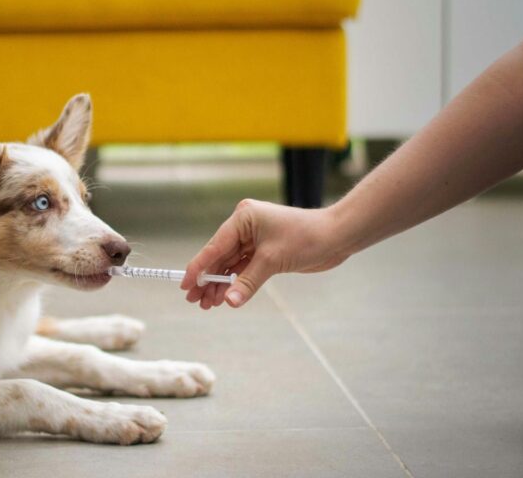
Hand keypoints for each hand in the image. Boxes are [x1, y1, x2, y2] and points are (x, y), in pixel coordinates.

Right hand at [180, 199, 349, 308]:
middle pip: (219, 256)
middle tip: (194, 301)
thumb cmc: (307, 238)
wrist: (337, 237)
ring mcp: (254, 238)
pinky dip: (235, 282)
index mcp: (243, 218)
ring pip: (230, 265)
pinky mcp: (264, 250)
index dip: (198, 267)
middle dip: (208, 280)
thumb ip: (248, 282)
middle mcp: (245, 226)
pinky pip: (243, 268)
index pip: (214, 246)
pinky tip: (226, 296)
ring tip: (208, 305)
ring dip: (220, 284)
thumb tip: (229, 301)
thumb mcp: (272, 260)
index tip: (185, 285)